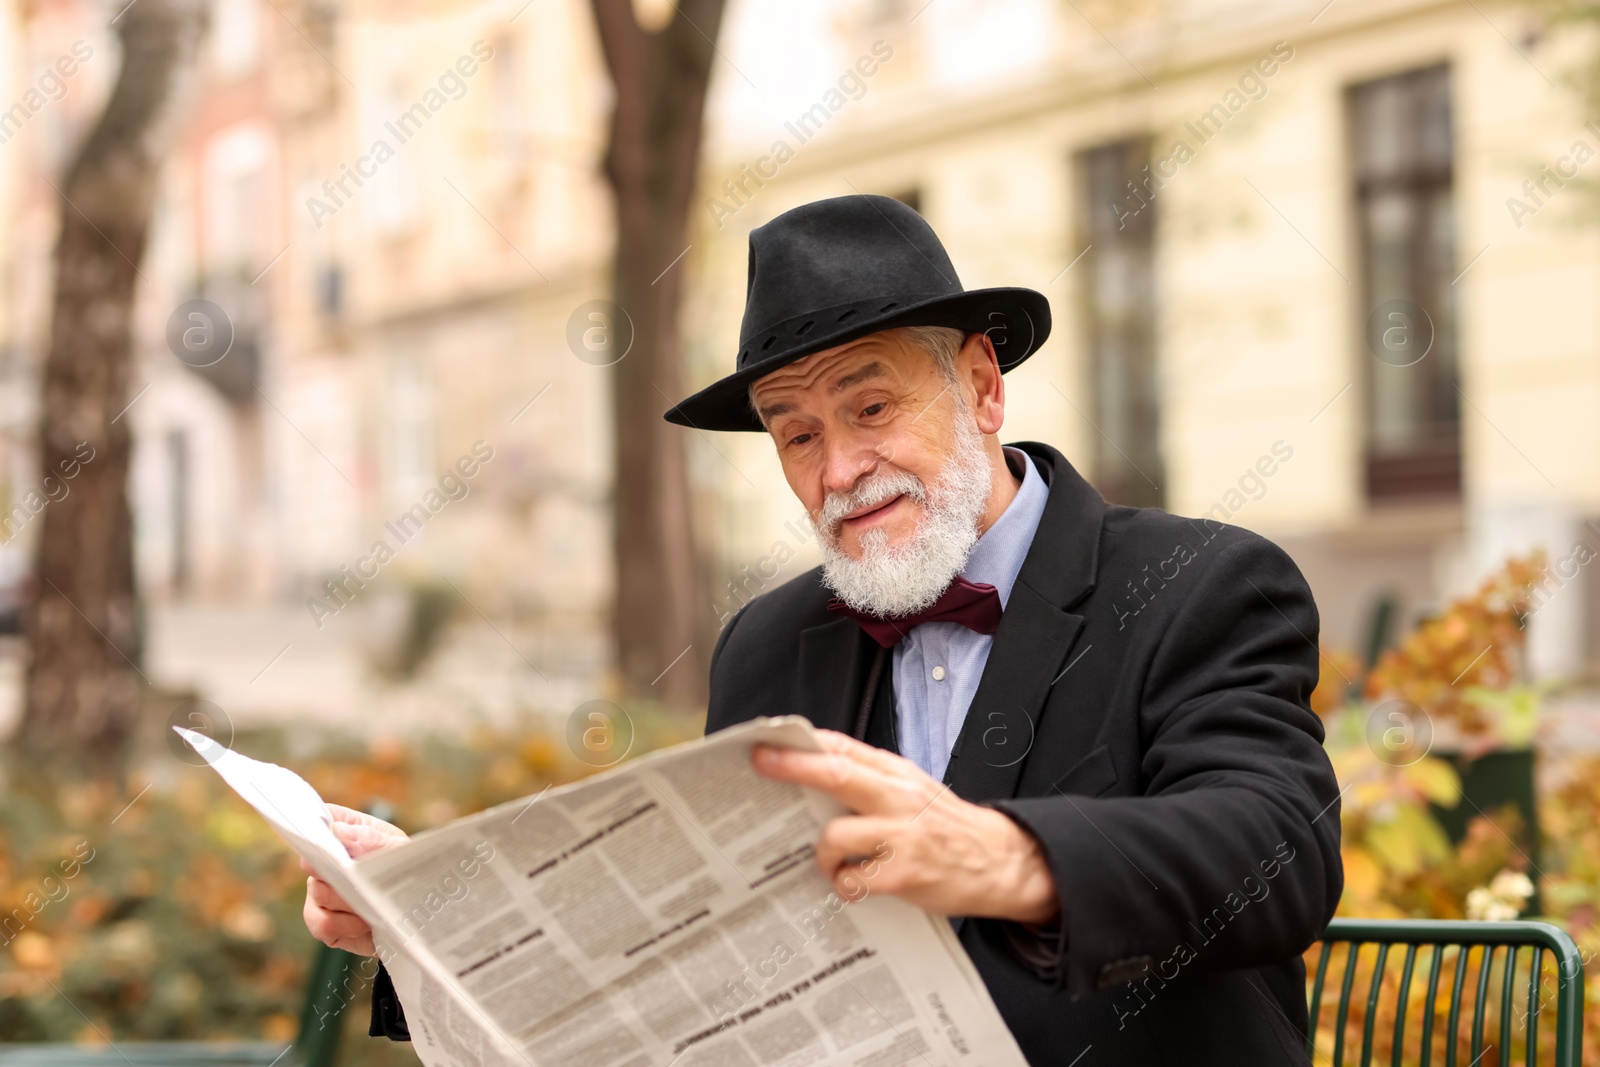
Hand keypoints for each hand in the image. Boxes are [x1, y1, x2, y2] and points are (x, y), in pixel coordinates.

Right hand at [301, 805, 409, 955]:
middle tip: (360, 878)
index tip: (333, 834)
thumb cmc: (405, 871)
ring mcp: (319, 892)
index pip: (320, 818)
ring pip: (319, 893)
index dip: (320, 826)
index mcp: (345, 831)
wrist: (415, 913)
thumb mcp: (398, 850)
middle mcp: (325, 861)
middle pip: (312, 861)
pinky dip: (346, 925)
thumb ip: (370, 838)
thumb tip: (338, 830)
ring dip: (349, 901)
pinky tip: (365, 923)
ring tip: (373, 904)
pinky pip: (321, 924)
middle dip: (339, 871)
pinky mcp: (322, 922)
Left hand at [753, 730, 1057, 922]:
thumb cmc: (945, 826)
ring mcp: (901, 835)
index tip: (769, 738)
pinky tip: (853, 885)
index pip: (845, 748)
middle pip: (838, 774)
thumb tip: (817, 764)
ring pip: (835, 834)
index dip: (804, 743)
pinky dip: (844, 884)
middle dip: (795, 767)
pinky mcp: (903, 873)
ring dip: (821, 852)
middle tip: (763, 764)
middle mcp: (898, 798)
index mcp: (897, 774)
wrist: (999, 862)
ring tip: (831, 862)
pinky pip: (853, 879)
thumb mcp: (913, 787)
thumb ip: (871, 776)